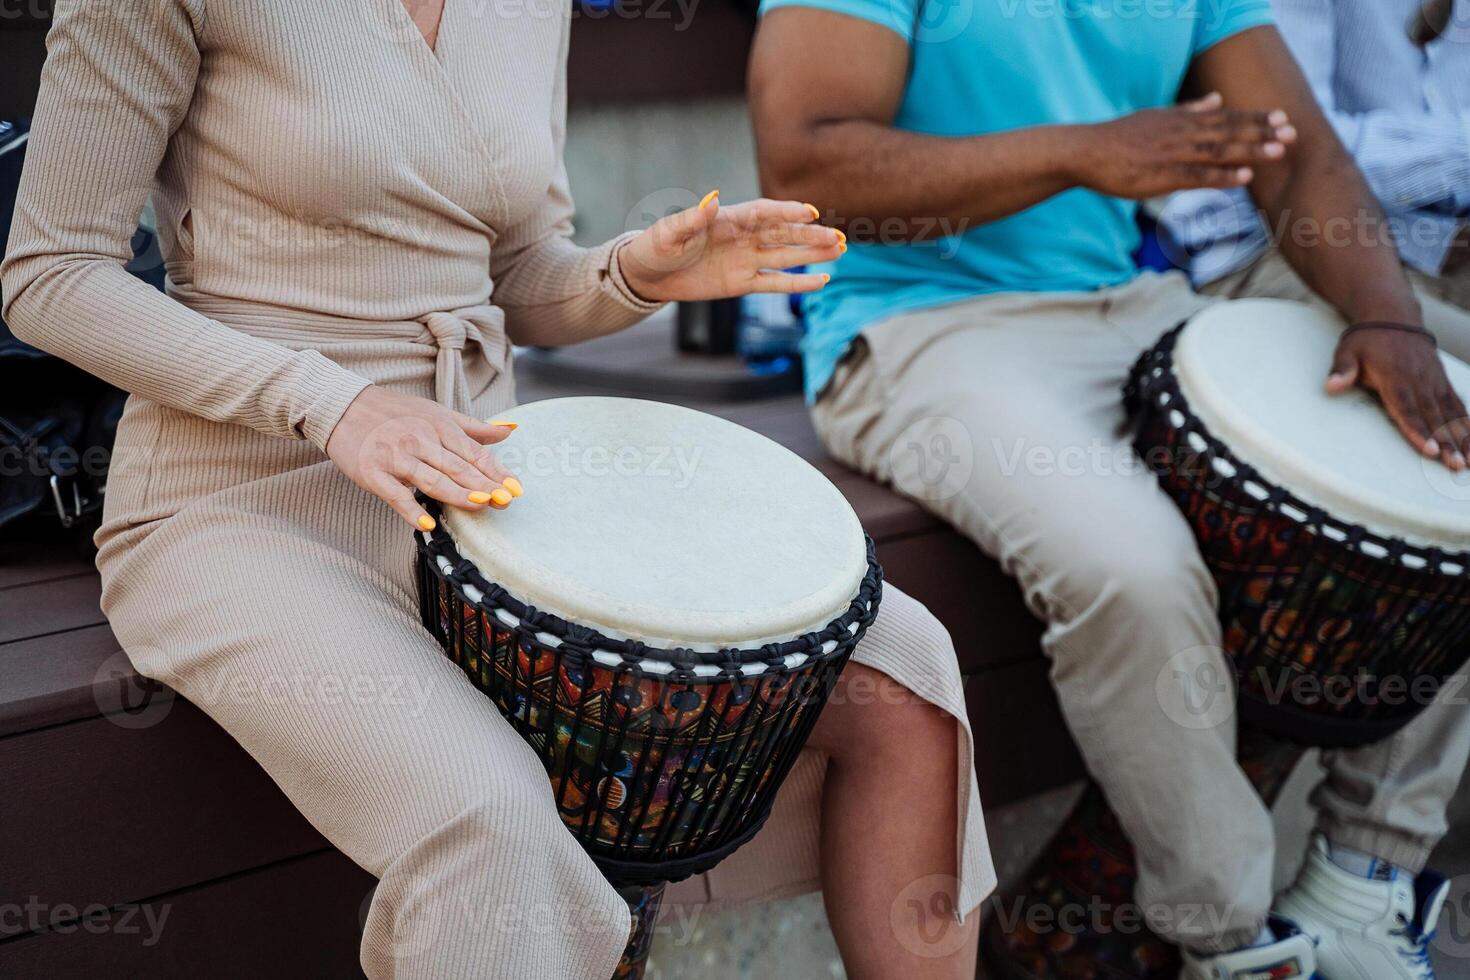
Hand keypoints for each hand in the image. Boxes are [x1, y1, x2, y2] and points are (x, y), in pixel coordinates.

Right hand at [326, 386, 521, 529]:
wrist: (342, 406)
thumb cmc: (394, 412)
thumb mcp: (436, 413)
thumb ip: (473, 428)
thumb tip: (510, 430)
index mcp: (440, 426)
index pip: (474, 453)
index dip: (496, 472)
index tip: (516, 488)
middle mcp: (421, 440)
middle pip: (458, 467)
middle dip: (484, 484)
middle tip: (506, 501)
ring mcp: (396, 457)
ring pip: (432, 479)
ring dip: (456, 493)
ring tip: (480, 505)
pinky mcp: (373, 473)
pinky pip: (395, 494)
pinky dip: (410, 509)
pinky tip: (426, 523)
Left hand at [617, 192, 844, 302]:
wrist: (647, 277)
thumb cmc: (655, 248)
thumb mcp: (670, 232)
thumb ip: (693, 217)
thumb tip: (712, 199)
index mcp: (728, 219)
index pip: (764, 213)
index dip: (786, 212)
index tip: (810, 212)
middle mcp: (743, 237)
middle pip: (783, 234)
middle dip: (810, 235)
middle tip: (839, 238)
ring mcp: (745, 260)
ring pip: (786, 256)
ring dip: (812, 254)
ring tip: (840, 251)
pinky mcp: (742, 283)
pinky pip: (775, 282)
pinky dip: (797, 282)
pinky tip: (821, 280)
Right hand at [1074, 92, 1296, 199]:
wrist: (1086, 152)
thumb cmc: (1119, 138)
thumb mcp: (1156, 116)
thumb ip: (1189, 109)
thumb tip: (1217, 99)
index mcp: (1182, 120)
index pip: (1226, 117)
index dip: (1254, 118)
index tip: (1282, 117)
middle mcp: (1182, 133)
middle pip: (1229, 131)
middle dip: (1262, 132)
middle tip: (1292, 132)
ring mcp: (1173, 154)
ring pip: (1219, 151)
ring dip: (1250, 150)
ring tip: (1279, 151)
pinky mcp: (1162, 176)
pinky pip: (1198, 176)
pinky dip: (1222, 176)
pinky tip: (1244, 176)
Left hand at [1327, 325, 1469, 469]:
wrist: (1393, 316)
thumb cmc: (1366, 339)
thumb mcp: (1347, 350)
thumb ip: (1342, 369)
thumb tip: (1331, 385)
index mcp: (1395, 376)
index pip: (1407, 408)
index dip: (1418, 429)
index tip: (1429, 449)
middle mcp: (1419, 380)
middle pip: (1433, 415)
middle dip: (1446, 442)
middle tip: (1455, 464)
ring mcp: (1434, 380)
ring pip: (1450, 413)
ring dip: (1461, 437)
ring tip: (1468, 461)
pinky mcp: (1442, 380)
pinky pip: (1458, 404)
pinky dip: (1467, 423)